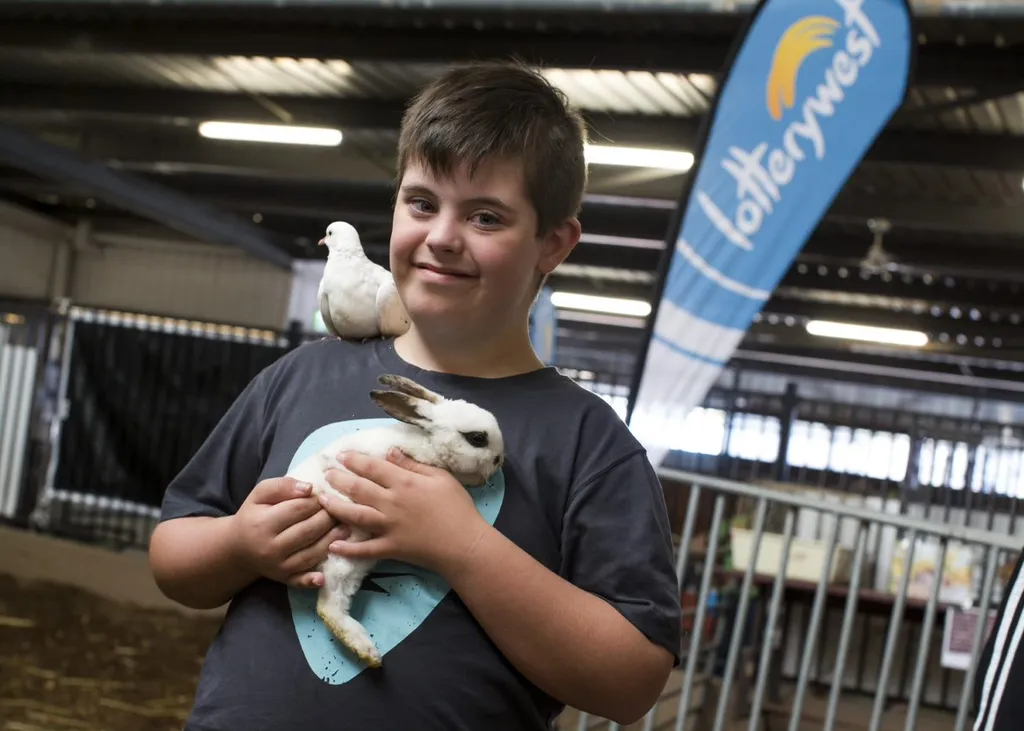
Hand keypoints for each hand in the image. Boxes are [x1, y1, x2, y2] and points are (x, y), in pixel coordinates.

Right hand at [231, 476, 349, 588]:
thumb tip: (309, 488)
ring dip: (332, 540)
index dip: (317, 500)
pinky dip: (313, 580)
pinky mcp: (284, 579)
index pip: (299, 509)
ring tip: (346, 528)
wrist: (238, 548)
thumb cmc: (254, 515)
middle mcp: (271, 547)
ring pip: (311, 553)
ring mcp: (278, 566)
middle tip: (341, 510)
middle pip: (309, 530)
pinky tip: (324, 576)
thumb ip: (283, 486)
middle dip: (329, 518)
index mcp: (263, 523)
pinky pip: (301, 580)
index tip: (326, 495)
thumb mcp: (260, 494)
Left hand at [317, 448, 488, 576]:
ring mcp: (388, 527)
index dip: (355, 460)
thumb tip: (390, 451)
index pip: (373, 468)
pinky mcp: (390, 548)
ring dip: (336, 507)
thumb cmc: (457, 507)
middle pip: (358, 489)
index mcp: (404, 483)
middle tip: (325, 473)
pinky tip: (332, 546)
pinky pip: (364, 549)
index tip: (341, 455)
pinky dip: (347, 549)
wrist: (464, 544)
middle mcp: (391, 503)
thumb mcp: (440, 477)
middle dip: (339, 479)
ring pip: (355, 515)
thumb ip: (413, 465)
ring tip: (322, 500)